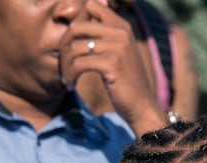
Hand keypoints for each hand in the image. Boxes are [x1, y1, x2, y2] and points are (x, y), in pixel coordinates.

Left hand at [59, 0, 163, 134]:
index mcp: (123, 27)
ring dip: (65, 65)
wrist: (142, 107)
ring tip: (67, 77)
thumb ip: (104, 34)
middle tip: (64, 63)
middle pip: (77, 26)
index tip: (73, 43)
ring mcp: (118, 47)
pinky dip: (70, 75)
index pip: (92, 6)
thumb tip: (85, 9)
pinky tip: (71, 84)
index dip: (76, 21)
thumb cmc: (126, 82)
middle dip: (63, 45)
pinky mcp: (112, 64)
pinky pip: (78, 63)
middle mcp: (121, 33)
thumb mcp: (118, 53)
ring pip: (75, 47)